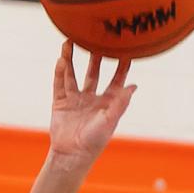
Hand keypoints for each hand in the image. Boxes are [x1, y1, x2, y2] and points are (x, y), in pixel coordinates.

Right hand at [48, 42, 136, 166]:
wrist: (72, 155)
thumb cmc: (95, 141)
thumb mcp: (109, 120)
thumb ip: (120, 102)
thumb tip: (134, 85)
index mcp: (107, 103)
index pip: (116, 79)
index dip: (121, 65)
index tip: (126, 48)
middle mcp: (92, 98)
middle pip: (95, 72)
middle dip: (96, 56)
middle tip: (97, 37)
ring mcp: (75, 99)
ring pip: (73, 74)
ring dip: (71, 59)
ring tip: (70, 41)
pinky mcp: (60, 102)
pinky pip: (59, 83)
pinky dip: (60, 71)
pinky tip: (61, 59)